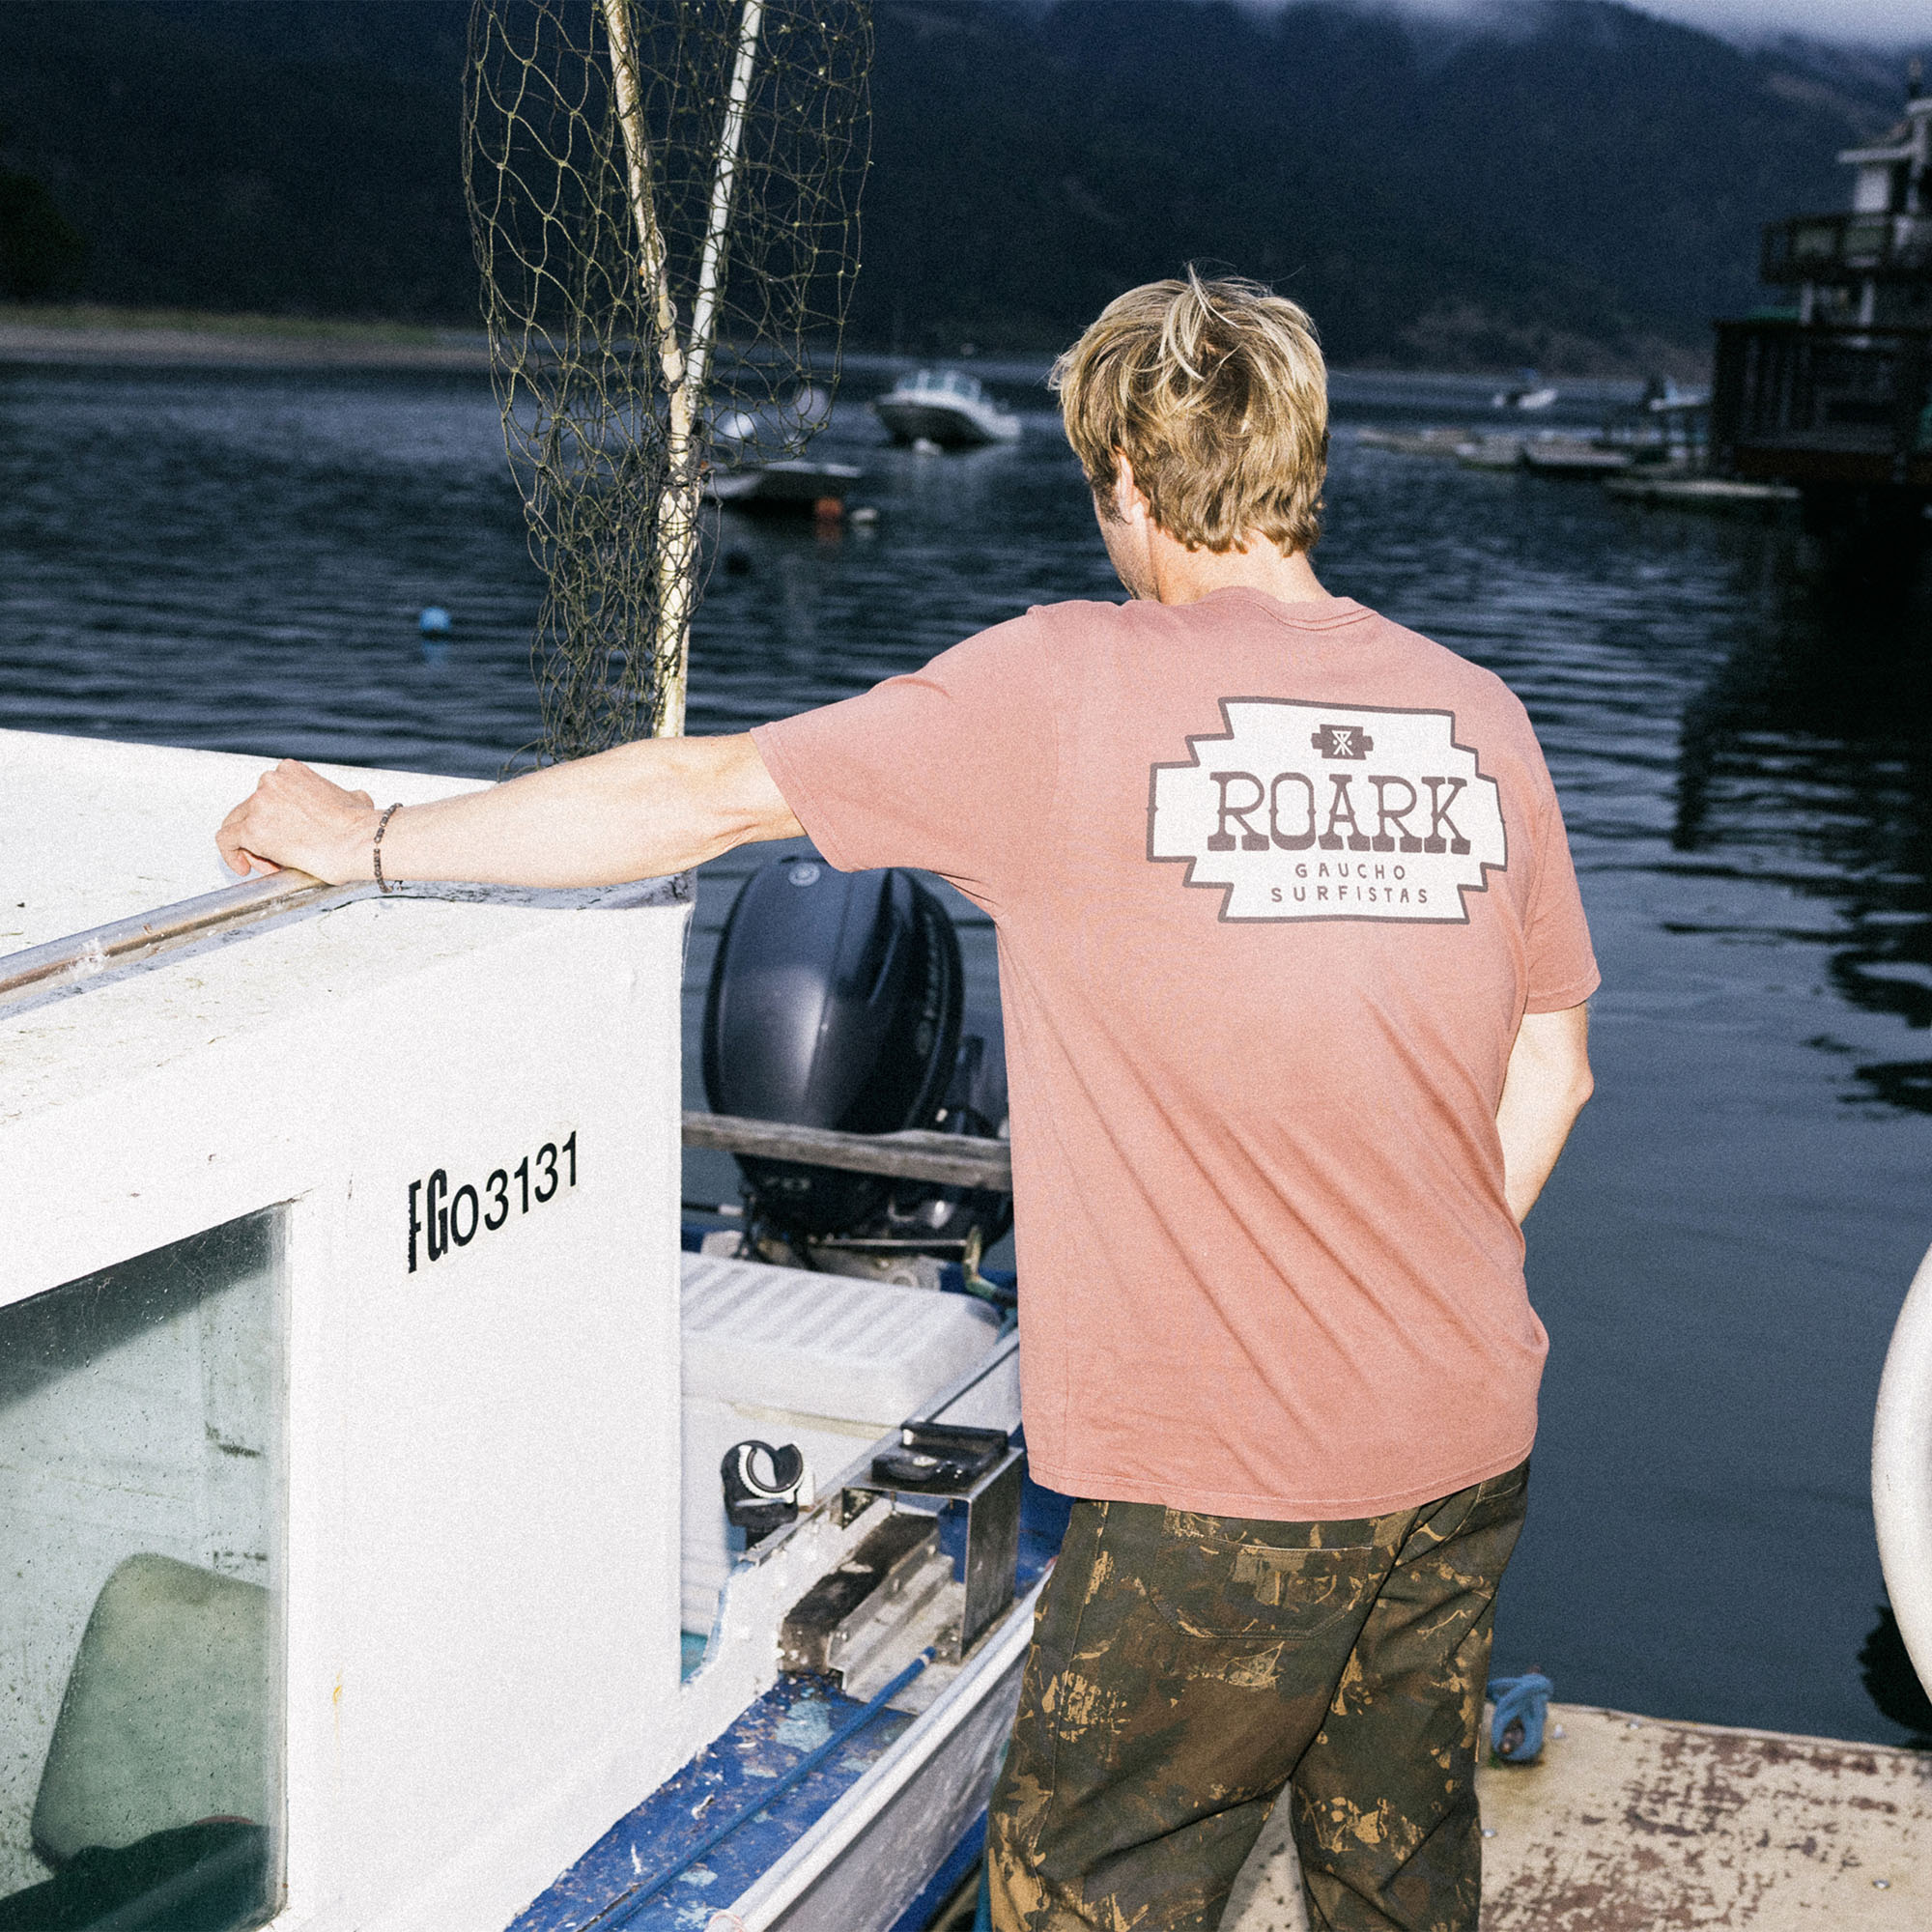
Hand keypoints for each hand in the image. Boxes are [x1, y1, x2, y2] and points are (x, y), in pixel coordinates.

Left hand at [217, 761, 378, 883]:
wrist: (361, 842)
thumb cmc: (361, 827)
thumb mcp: (355, 799)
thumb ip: (343, 798)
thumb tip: (350, 802)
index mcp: (291, 771)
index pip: (268, 795)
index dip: (274, 819)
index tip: (285, 836)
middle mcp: (271, 781)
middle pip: (250, 810)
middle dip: (261, 834)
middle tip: (276, 855)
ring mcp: (259, 804)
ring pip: (238, 826)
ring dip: (251, 847)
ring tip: (271, 865)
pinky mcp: (251, 830)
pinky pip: (226, 841)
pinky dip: (231, 854)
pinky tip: (243, 867)